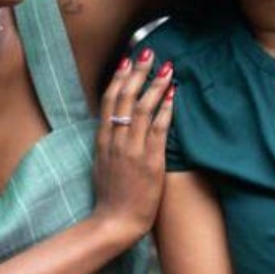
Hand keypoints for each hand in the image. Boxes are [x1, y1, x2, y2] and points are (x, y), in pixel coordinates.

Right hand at [91, 48, 173, 241]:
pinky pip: (158, 130)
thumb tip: (116, 121)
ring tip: (166, 67)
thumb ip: (109, 140)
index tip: (127, 60)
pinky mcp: (150, 161)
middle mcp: (116, 140)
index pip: (109, 101)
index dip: (119, 78)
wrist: (115, 221)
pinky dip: (165, 110)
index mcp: (103, 140)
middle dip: (137, 72)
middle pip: (125, 98)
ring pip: (143, 109)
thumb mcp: (102, 162)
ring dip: (155, 85)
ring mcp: (133, 150)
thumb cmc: (111, 195)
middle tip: (148, 52)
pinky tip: (172, 95)